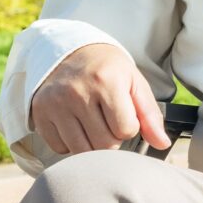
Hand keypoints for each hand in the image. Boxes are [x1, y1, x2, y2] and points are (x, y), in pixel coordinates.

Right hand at [30, 43, 168, 157]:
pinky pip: (60, 148)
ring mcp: (55, 104)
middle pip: (104, 144)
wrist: (71, 52)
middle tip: (110, 121)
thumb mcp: (135, 83)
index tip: (125, 114)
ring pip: (81, 150)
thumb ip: (150, 115)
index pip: (125, 130)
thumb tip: (163, 144)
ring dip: (93, 144)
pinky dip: (71, 143)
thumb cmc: (109, 69)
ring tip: (95, 124)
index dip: (129, 126)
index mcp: (107, 81)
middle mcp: (77, 92)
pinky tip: (75, 125)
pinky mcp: (39, 114)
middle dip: (113, 138)